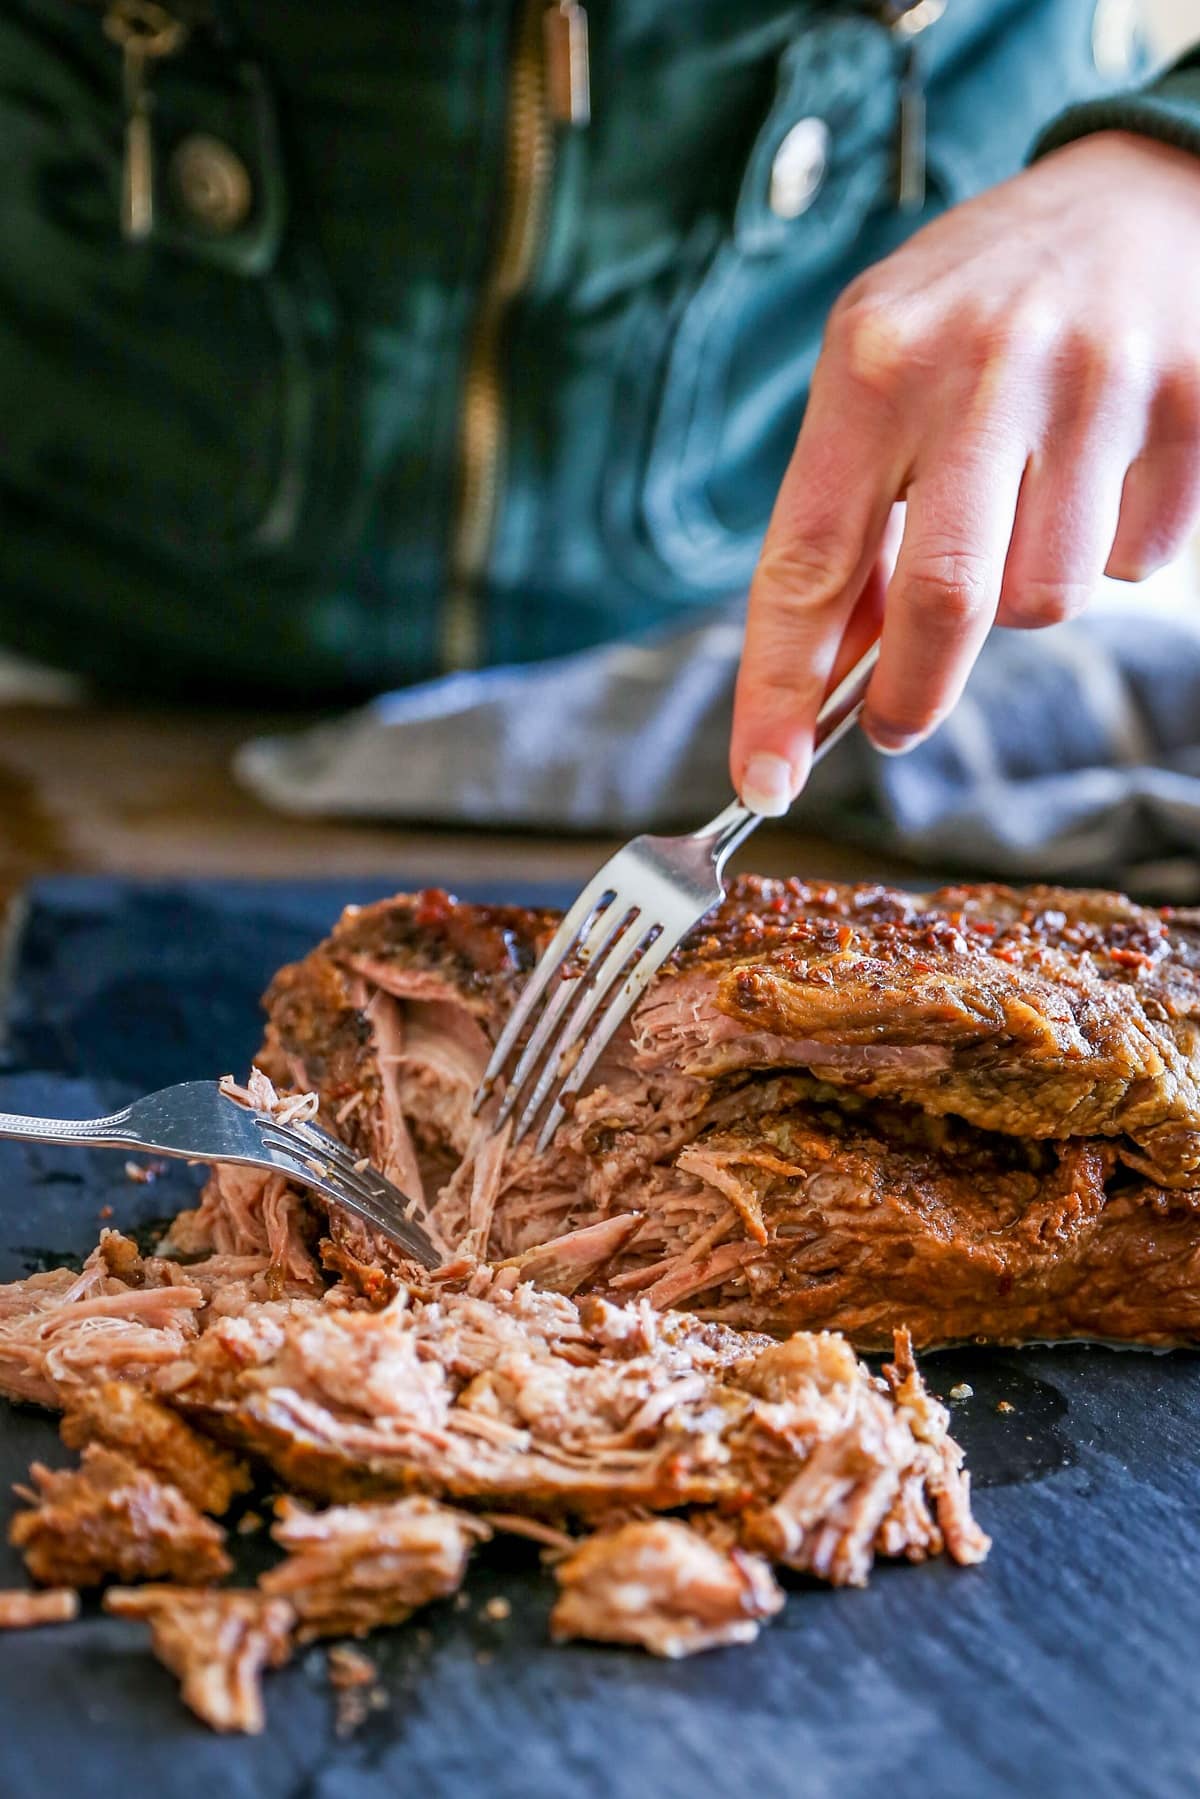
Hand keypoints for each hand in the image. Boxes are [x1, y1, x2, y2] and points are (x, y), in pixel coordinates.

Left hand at [731, 131, 1199, 814]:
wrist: (1136, 195)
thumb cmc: (977, 307)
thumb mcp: (879, 373)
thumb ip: (849, 512)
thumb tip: (831, 670)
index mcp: (876, 364)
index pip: (808, 562)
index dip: (778, 689)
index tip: (762, 779)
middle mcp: (983, 370)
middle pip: (946, 603)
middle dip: (912, 696)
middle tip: (893, 723)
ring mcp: (1096, 387)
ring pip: (1048, 598)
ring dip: (1024, 593)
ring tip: (1026, 507)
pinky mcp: (1190, 409)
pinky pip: (1136, 562)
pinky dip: (1108, 550)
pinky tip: (1100, 473)